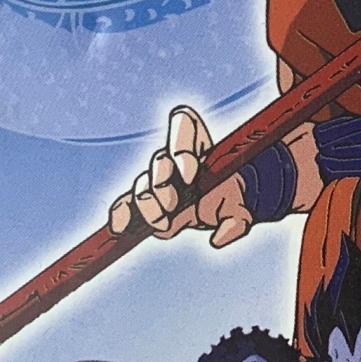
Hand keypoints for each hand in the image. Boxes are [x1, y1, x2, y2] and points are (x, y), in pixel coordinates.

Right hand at [107, 104, 253, 247]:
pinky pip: (126, 204)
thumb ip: (236, 221)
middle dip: (163, 183)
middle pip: (159, 159)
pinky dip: (121, 214)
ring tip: (162, 224)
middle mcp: (174, 159)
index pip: (183, 123)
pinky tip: (119, 229)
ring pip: (142, 184)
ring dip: (148, 205)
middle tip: (173, 206)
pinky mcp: (146, 203)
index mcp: (199, 147)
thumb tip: (220, 237)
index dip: (182, 146)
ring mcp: (157, 180)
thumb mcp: (241, 208)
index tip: (190, 175)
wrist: (220, 208)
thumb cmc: (231, 198)